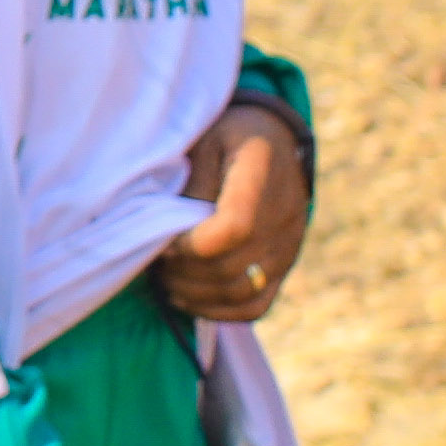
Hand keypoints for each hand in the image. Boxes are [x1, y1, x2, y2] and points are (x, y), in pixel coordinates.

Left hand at [148, 100, 314, 325]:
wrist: (272, 138)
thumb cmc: (225, 135)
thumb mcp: (203, 140)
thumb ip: (193, 182)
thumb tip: (176, 231)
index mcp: (261, 173)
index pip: (234, 228)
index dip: (192, 244)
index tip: (164, 242)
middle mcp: (284, 215)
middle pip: (234, 266)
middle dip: (185, 271)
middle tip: (155, 261)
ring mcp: (289, 244)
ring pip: (243, 292)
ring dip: (197, 294)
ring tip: (166, 278)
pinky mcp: (285, 264)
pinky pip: (257, 304)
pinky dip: (220, 311)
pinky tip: (188, 297)